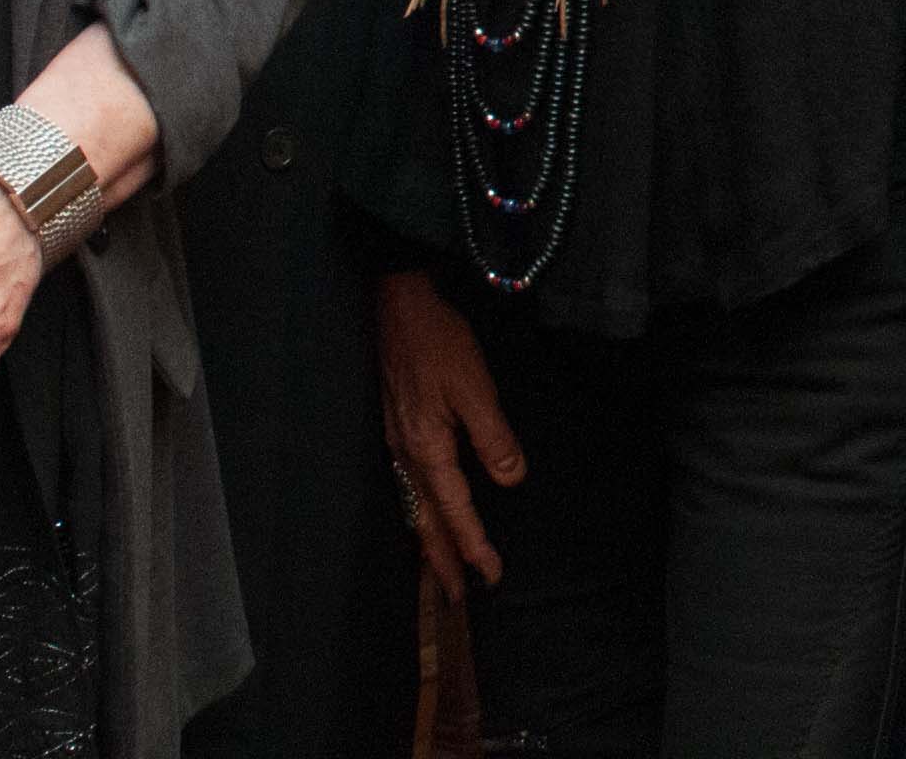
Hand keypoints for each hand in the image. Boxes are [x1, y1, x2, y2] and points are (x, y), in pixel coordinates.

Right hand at [377, 271, 522, 599]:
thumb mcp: (475, 387)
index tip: (490, 575)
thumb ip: (493, 436)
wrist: (397, 305)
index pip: (454, 510)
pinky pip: (406, 488)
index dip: (473, 545)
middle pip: (424, 521)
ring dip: (428, 544)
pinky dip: (417, 515)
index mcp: (426, 448)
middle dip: (443, 562)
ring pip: (412, 508)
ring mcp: (395, 444)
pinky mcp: (394, 430)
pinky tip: (424, 518)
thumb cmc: (439, 342)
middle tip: (460, 598)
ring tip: (441, 574)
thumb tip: (511, 479)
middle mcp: (405, 455)